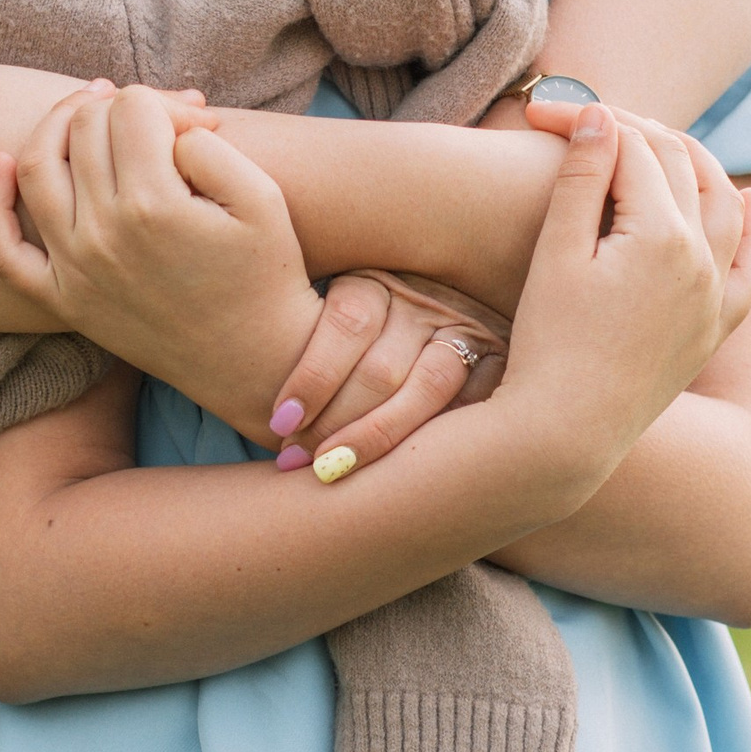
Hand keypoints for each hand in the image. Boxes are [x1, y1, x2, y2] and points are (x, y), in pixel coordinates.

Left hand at [0, 84, 322, 427]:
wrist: (255, 362)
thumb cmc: (266, 274)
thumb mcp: (260, 197)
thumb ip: (207, 144)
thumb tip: (161, 127)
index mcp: (154, 206)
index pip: (132, 108)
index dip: (167, 103)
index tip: (198, 126)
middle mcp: (103, 235)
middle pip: (85, 127)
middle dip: (120, 106)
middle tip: (157, 121)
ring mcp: (75, 269)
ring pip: (35, 166)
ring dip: (57, 124)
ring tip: (91, 112)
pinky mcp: (63, 300)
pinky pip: (4, 250)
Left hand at [264, 270, 507, 470]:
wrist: (438, 312)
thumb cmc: (347, 335)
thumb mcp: (321, 310)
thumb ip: (297, 336)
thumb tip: (252, 387)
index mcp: (375, 279)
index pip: (348, 322)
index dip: (311, 377)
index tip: (278, 422)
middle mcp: (424, 301)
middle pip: (380, 368)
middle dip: (334, 424)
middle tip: (296, 462)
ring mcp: (466, 331)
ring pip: (425, 390)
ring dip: (375, 438)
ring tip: (333, 472)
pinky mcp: (498, 363)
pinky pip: (467, 407)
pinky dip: (431, 440)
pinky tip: (402, 470)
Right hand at [493, 106, 750, 508]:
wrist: (566, 432)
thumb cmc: (548, 341)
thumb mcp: (556, 252)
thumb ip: (581, 177)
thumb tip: (602, 114)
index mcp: (662, 236)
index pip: (633, 150)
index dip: (588, 121)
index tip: (543, 109)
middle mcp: (704, 261)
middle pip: (681, 167)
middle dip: (637, 132)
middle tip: (592, 120)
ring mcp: (715, 297)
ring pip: (725, 207)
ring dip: (700, 165)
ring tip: (666, 142)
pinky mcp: (712, 330)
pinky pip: (750, 269)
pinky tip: (747, 204)